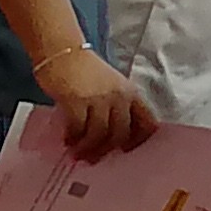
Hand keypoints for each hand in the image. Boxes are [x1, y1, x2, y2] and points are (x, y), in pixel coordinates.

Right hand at [40, 47, 154, 160]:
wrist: (63, 52)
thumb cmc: (85, 71)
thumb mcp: (111, 86)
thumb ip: (115, 107)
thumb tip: (110, 137)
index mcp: (132, 93)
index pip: (147, 122)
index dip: (139, 141)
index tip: (126, 151)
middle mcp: (120, 97)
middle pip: (121, 133)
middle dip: (107, 150)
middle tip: (94, 158)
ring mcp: (99, 99)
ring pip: (100, 134)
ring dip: (88, 148)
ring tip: (78, 154)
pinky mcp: (77, 101)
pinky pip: (78, 128)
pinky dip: (73, 138)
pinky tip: (68, 140)